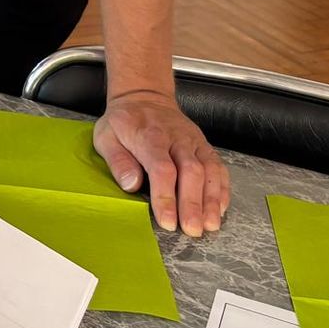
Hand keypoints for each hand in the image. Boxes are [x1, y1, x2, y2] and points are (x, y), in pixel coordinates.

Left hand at [94, 90, 229, 236]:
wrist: (144, 97)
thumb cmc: (124, 122)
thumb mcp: (106, 136)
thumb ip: (117, 160)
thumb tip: (130, 185)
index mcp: (149, 137)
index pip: (162, 169)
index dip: (166, 197)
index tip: (168, 221)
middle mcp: (176, 139)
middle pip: (191, 172)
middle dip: (193, 204)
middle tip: (193, 230)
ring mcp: (193, 142)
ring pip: (209, 170)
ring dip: (212, 199)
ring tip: (210, 225)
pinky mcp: (204, 146)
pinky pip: (218, 167)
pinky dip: (222, 188)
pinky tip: (220, 208)